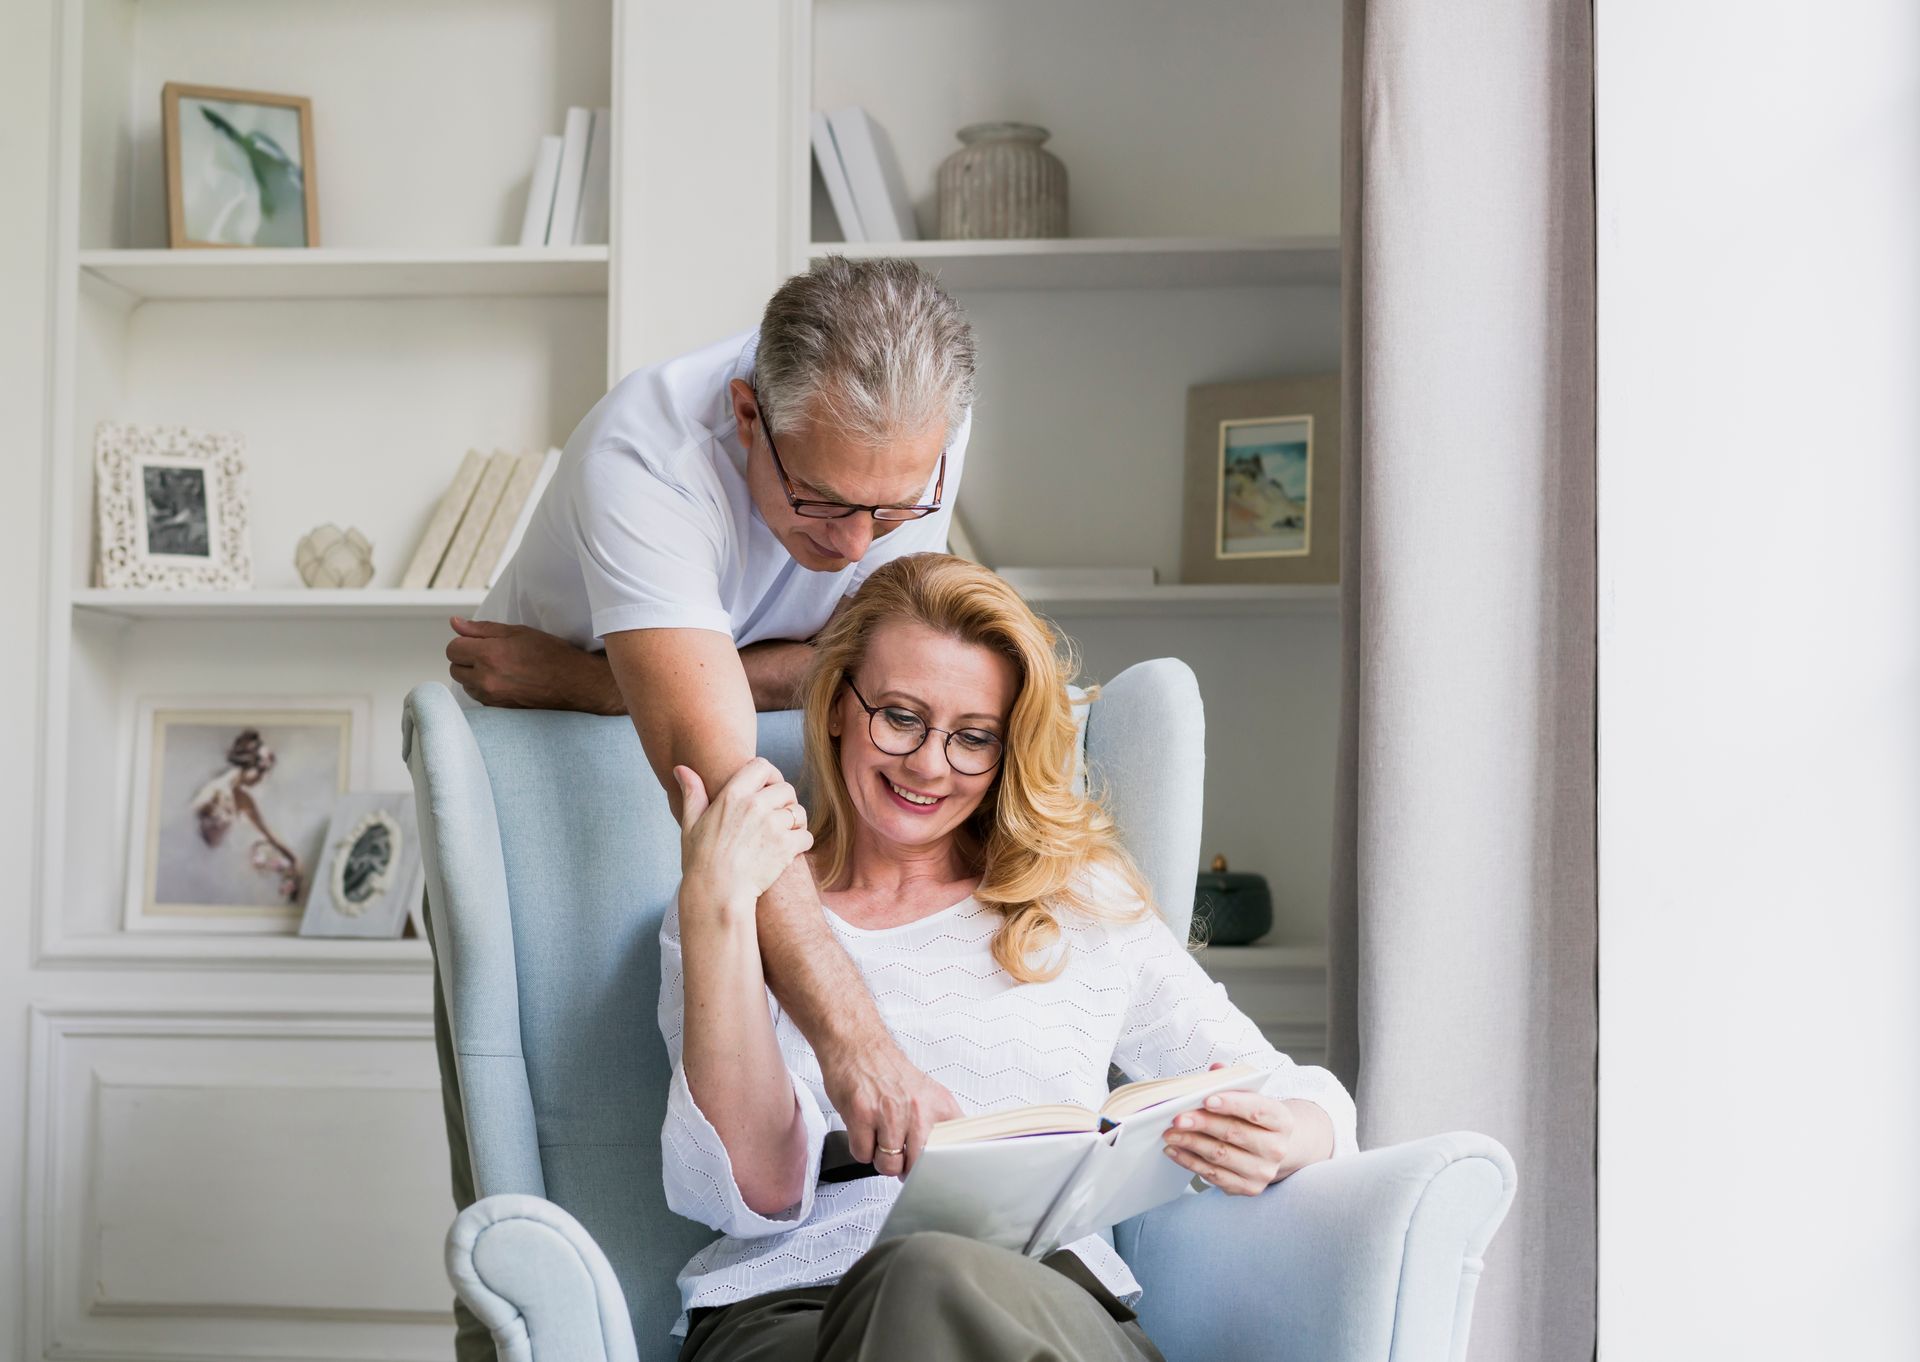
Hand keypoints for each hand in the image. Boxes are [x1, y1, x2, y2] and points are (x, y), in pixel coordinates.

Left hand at [446, 617, 618, 712]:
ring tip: (499, 668)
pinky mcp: (498, 709)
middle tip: (490, 654)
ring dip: (474, 675)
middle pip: (455, 668)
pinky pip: (478, 697)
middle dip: (466, 659)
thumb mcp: (518, 632)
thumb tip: (455, 623)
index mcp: (489, 655)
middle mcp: (486, 679)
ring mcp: (491, 697)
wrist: (574, 684)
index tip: (478, 642)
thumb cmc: (550, 655)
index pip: (453, 648)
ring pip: (465, 685)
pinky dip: (485, 689)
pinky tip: (504, 681)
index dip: (464, 642)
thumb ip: (482, 628)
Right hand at [672, 760, 812, 907]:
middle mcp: (755, 805)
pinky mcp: (786, 846)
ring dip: (796, 822)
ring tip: (784, 835)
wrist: (716, 894)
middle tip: (778, 817)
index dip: (770, 775)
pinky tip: (790, 851)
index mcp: (732, 795)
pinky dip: (802, 843)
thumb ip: (693, 793)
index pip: (762, 766)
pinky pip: (806, 836)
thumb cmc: (701, 861)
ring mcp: (772, 825)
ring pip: (799, 812)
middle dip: (785, 801)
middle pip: (786, 789)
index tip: (769, 788)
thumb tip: (681, 769)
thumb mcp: (691, 823)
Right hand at [819, 1039, 962, 1180]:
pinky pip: (863, 1156)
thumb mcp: (926, 1092)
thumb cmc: (887, 1069)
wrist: (857, 1044)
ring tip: (879, 1137)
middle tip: (899, 1152)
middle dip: (905, 1166)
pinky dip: (861, 1149)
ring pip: (889, 1165)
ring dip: (881, 1158)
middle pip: (917, 1165)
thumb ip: (938, 1123)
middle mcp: (918, 1109)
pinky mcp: (862, 1117)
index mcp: (939, 1104)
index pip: (953, 1148)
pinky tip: (864, 1131)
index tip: (937, 1169)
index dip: (942, 1166)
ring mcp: (890, 1114)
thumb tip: (947, 1153)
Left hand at [1161, 1064, 1330, 1194]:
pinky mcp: (1249, 1188)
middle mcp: (1277, 1148)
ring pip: (1221, 1155)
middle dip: (1202, 1123)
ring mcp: (1264, 1171)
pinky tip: (1175, 1150)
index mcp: (1281, 1120)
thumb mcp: (1250, 1097)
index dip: (1231, 1103)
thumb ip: (1232, 1082)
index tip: (1205, 1099)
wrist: (1271, 1150)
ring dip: (1191, 1143)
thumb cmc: (1254, 1119)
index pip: (1256, 1109)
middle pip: (1234, 1133)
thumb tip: (1216, 1070)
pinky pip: (1214, 1175)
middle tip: (1176, 1118)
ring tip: (1169, 1134)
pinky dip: (1190, 1162)